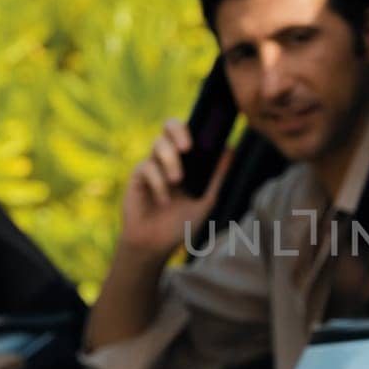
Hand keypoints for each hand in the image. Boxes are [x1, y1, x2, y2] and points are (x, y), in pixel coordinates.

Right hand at [117, 119, 232, 259]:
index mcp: (186, 159)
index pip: (189, 130)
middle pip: (169, 126)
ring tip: (177, 181)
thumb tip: (231, 149)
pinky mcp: (137, 176)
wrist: (157, 244)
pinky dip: (158, 184)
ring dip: (170, 161)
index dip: (196, 124)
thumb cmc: (182, 221)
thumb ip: (217, 175)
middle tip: (187, 147)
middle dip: (178, 131)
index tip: (207, 131)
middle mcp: (168, 157)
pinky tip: (164, 201)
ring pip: (157, 144)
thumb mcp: (206, 199)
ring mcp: (152, 164)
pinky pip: (146, 168)